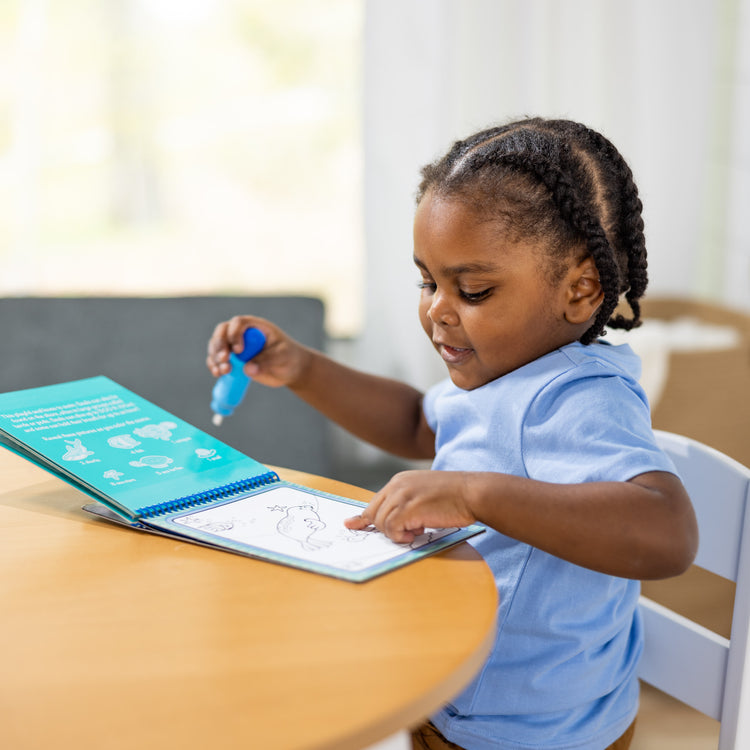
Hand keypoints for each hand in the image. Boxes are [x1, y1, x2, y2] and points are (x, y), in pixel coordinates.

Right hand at [206, 315, 312, 387]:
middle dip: (220, 346)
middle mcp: (242, 333)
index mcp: (255, 326)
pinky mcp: (232, 359)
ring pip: (216, 346)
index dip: (235, 334)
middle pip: (222, 332)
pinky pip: (217, 360)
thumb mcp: (282, 357)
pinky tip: (218, 374)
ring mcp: (235, 346)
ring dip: (215, 358)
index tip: (239, 350)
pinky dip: (214, 366)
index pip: (238, 323)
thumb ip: (267, 361)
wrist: (289, 369)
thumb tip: (247, 369)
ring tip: (223, 372)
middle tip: (224, 360)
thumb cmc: (288, 357)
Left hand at [344, 470, 475, 543]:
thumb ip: (407, 501)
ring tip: (417, 530)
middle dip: (382, 528)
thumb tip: (396, 521)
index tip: (352, 524)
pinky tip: (417, 532)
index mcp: (400, 480)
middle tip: (405, 533)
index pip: (375, 500)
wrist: (473, 492)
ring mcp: (401, 496)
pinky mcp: (408, 508)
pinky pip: (391, 529)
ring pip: (381, 523)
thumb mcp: (425, 493)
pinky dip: (401, 536)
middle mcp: (397, 485)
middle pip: (373, 512)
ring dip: (396, 533)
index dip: (365, 516)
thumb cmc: (455, 496)